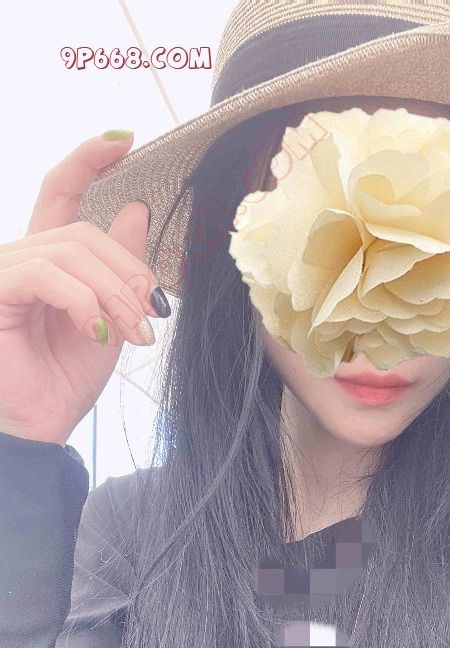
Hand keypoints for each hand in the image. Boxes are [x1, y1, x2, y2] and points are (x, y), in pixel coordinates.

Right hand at [0, 132, 161, 446]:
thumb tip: (134, 207)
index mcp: (49, 260)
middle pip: (85, 233)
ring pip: (72, 253)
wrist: (41, 423)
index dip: (88, 160)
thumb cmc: (66, 376)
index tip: (123, 139)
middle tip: (152, 314)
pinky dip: (84, 301)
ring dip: (115, 292)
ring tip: (136, 332)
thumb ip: (120, 267)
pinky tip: (99, 330)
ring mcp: (4, 270)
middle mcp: (22, 257)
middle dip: (129, 272)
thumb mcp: (110, 317)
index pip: (62, 193)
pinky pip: (48, 274)